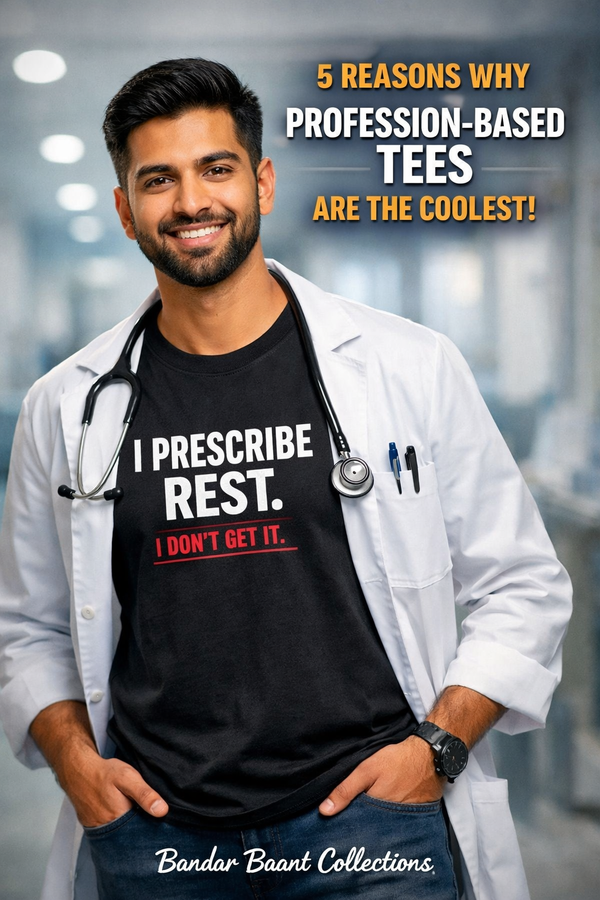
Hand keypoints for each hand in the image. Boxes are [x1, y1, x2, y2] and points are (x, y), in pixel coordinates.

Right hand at [29, 700, 168, 827]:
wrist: (77, 770)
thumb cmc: (103, 773)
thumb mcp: (128, 777)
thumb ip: (145, 794)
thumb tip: (162, 811)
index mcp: (120, 821)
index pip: (142, 833)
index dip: (153, 828)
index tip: (161, 822)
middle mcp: (108, 831)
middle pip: (131, 836)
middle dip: (142, 828)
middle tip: (149, 814)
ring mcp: (98, 830)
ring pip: (121, 834)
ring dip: (130, 827)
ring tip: (136, 813)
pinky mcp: (93, 826)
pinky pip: (110, 830)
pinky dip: (118, 825)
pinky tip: (123, 813)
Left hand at [318, 735, 443, 815]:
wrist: (431, 756)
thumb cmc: (398, 761)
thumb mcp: (367, 770)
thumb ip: (346, 790)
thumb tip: (324, 811)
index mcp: (377, 813)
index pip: (357, 827)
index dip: (347, 824)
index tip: (336, 823)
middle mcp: (392, 823)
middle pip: (370, 829)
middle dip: (361, 825)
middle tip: (352, 818)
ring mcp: (405, 821)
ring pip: (384, 826)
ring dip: (376, 821)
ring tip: (369, 812)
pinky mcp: (415, 817)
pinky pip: (398, 821)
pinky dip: (391, 816)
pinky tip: (386, 807)